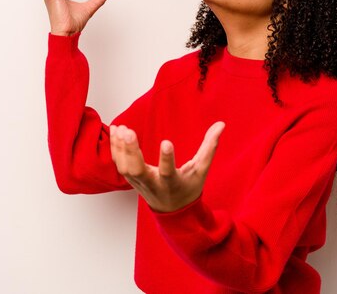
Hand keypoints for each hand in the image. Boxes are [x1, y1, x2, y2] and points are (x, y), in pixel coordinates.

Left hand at [110, 122, 225, 212]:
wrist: (173, 211)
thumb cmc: (189, 187)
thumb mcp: (201, 170)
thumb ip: (210, 147)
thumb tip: (221, 124)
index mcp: (172, 184)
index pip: (168, 173)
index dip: (166, 159)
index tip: (166, 142)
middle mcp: (153, 185)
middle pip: (137, 171)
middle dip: (131, 152)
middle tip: (129, 132)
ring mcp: (139, 183)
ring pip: (124, 168)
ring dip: (120, 148)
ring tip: (122, 128)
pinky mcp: (131, 179)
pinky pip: (119, 164)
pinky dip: (115, 148)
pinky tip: (116, 130)